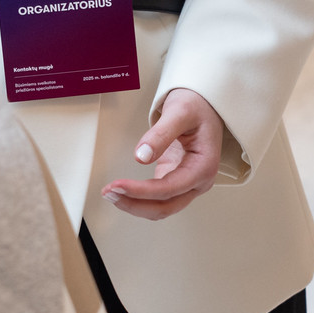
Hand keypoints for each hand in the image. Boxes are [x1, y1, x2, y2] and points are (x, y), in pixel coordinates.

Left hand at [102, 88, 225, 219]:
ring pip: (161, 208)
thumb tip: (141, 157)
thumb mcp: (179, 112)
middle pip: (165, 207)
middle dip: (135, 203)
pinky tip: (122, 192)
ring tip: (110, 193)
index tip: (118, 185)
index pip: (169, 188)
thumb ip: (161, 134)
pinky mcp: (175, 180)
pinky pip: (157, 199)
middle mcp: (198, 181)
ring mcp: (188, 183)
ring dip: (135, 205)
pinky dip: (139, 199)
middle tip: (109, 192)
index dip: (141, 191)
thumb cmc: (196, 107)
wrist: (203, 105)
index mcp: (204, 166)